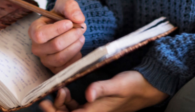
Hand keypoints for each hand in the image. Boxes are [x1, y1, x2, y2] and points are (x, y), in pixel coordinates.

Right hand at [30, 0, 86, 72]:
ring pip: (61, 58)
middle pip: (55, 46)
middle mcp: (37, 47)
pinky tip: (78, 47)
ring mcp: (45, 60)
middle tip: (81, 28)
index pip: (40, 35)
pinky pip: (67, 67)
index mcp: (34, 31)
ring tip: (81, 37)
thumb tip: (78, 19)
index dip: (57, 30)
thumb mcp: (64, 5)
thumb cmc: (62, 16)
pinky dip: (76, 56)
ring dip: (75, 46)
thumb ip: (69, 6)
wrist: (66, 28)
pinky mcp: (55, 69)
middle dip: (72, 36)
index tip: (70, 23)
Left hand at [40, 71, 166, 111]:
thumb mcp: (118, 85)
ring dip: (61, 104)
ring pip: (70, 111)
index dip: (53, 111)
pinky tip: (67, 90)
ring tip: (59, 89)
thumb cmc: (134, 86)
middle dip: (54, 107)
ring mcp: (93, 110)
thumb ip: (102, 89)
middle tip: (49, 93)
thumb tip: (88, 94)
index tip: (45, 99)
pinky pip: (77, 107)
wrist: (149, 87)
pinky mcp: (95, 104)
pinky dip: (68, 101)